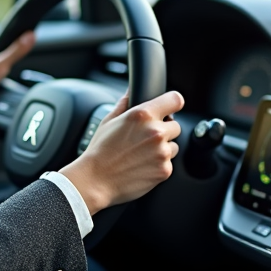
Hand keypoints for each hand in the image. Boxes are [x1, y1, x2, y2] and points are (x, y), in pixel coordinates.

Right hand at [59, 90, 183, 215]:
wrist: (95, 179)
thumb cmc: (100, 151)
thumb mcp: (109, 121)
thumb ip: (125, 103)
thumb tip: (131, 91)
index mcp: (143, 115)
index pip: (175, 100)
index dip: (173, 103)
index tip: (171, 107)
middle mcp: (156, 132)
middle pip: (175, 126)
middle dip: (164, 131)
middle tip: (144, 139)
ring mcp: (162, 152)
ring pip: (173, 146)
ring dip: (162, 149)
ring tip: (141, 154)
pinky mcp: (164, 170)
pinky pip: (168, 164)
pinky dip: (158, 165)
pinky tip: (141, 166)